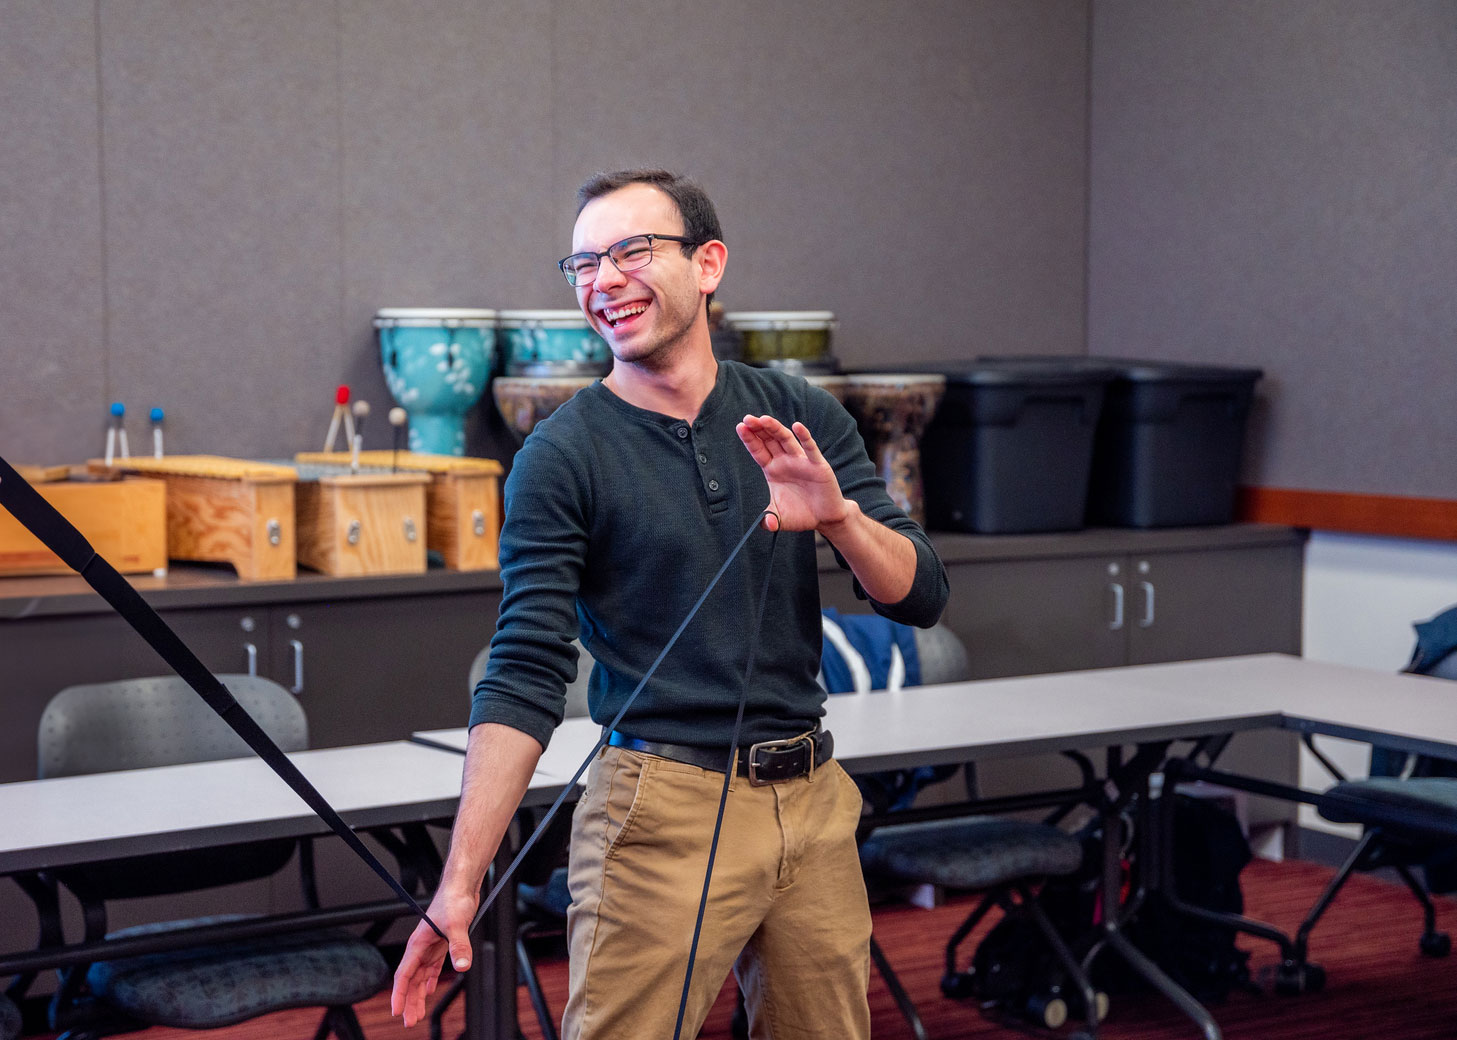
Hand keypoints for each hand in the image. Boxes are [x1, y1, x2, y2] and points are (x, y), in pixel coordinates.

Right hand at [390, 884, 479, 1027]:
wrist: (461, 886)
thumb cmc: (454, 899)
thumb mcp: (457, 924)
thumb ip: (459, 945)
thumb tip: (462, 965)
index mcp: (418, 944)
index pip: (404, 974)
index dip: (399, 994)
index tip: (396, 1010)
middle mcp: (421, 947)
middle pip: (410, 979)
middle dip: (408, 1001)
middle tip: (409, 1021)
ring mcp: (431, 946)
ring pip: (420, 976)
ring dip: (418, 994)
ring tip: (418, 1012)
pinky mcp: (442, 943)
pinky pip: (432, 967)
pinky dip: (430, 981)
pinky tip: (430, 990)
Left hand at [735, 414, 851, 532]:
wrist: (825, 518)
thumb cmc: (801, 514)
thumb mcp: (780, 518)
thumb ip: (769, 520)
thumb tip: (766, 525)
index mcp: (773, 470)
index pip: (758, 451)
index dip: (749, 439)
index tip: (740, 426)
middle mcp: (785, 461)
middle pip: (769, 440)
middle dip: (758, 429)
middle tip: (747, 418)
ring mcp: (801, 461)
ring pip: (786, 440)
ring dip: (775, 429)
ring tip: (763, 419)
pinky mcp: (818, 465)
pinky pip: (810, 449)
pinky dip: (804, 437)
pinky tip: (797, 426)